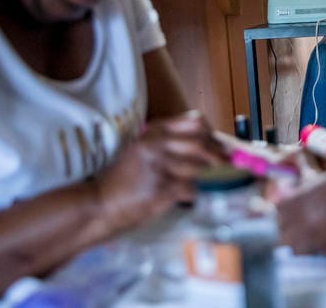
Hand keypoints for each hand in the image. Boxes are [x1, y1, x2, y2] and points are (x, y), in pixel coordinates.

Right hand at [94, 111, 224, 232]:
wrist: (99, 204)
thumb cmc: (123, 179)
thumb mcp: (141, 150)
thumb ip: (167, 142)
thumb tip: (206, 142)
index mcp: (153, 132)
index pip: (194, 122)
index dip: (211, 132)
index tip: (218, 142)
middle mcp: (157, 145)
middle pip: (201, 142)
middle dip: (218, 154)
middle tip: (226, 162)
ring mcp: (160, 166)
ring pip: (199, 167)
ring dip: (205, 175)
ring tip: (203, 180)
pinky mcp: (162, 188)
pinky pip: (190, 188)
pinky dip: (193, 193)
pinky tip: (186, 196)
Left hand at [275, 163, 325, 257]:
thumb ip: (325, 175)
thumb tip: (311, 177)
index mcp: (315, 196)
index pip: (279, 206)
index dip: (281, 200)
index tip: (288, 195)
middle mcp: (315, 222)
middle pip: (283, 228)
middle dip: (286, 220)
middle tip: (296, 211)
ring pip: (297, 245)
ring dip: (298, 236)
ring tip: (311, 225)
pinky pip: (319, 252)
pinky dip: (319, 244)